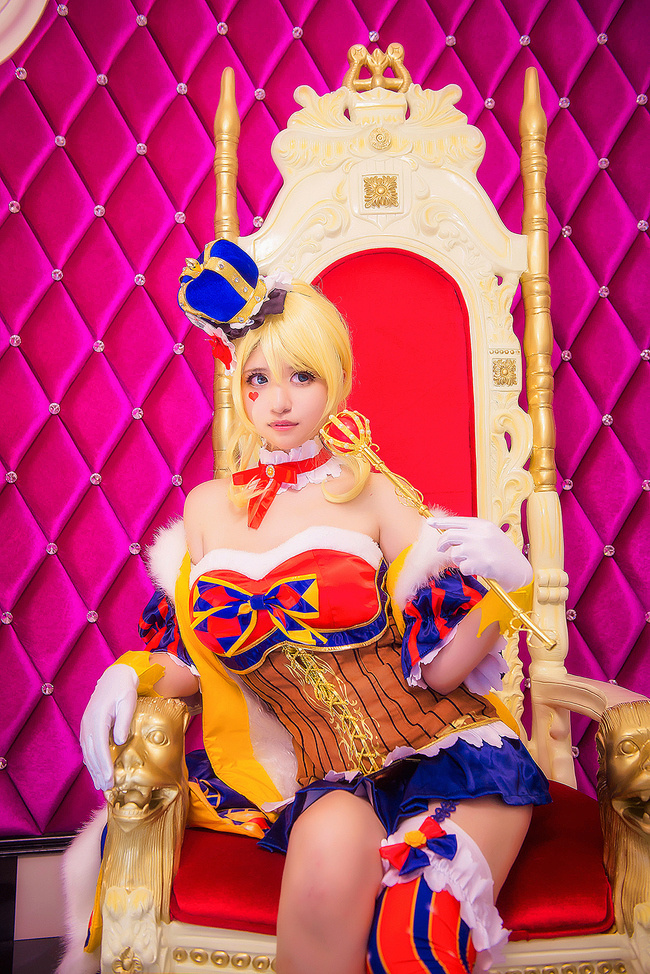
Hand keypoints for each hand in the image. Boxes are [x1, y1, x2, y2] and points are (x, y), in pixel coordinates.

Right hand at [80, 664, 138, 791]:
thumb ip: (123, 721)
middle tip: (106, 787)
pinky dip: (91, 760)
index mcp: (98, 718)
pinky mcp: (88, 727)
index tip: (109, 778)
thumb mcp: (127, 702)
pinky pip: (88, 747)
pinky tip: (95, 770)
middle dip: (98, 771)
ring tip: (100, 784)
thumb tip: (120, 741)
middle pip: (91, 752)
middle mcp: (88, 724)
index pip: (100, 746)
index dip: (104, 764)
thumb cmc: (123, 689)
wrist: (114, 678)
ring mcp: (86, 725)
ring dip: (93, 769)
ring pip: (87, 752)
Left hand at [427, 516, 532, 590]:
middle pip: (449, 536)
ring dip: (459, 560)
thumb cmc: (502, 553)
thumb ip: (471, 532)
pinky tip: (480, 569)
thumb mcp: (490, 535)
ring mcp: (478, 548)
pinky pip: (461, 567)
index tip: (429, 522)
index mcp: (482, 524)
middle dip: (441, 544)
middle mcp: (479, 534)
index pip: (455, 520)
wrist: (518, 569)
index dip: (440, 522)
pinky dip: (467, 570)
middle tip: (440, 549)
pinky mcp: (478, 563)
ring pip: (454, 554)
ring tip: (475, 561)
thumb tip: (447, 532)